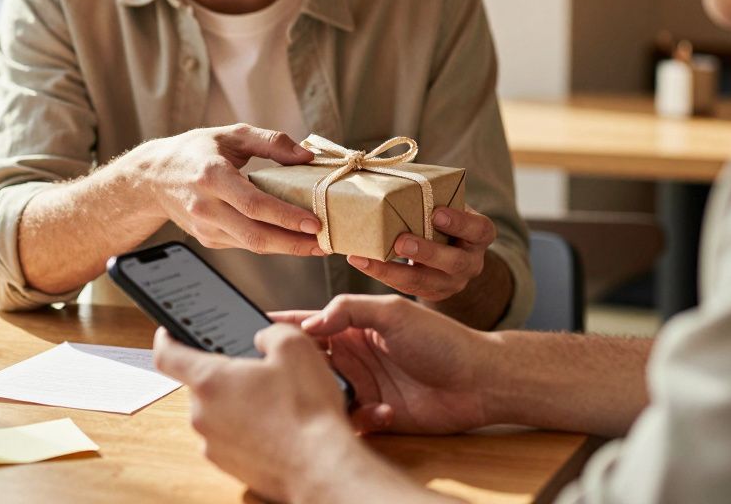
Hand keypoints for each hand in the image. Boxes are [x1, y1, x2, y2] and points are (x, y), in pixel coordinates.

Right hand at [126, 124, 323, 256]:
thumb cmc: (195, 151)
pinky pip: (244, 244)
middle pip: (255, 234)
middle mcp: (206, 206)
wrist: (153, 177)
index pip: (254, 204)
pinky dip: (270, 244)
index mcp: (212, 176)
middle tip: (325, 244)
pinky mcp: (207, 239)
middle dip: (294, 243)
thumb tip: (307, 156)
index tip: (315, 222)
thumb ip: (271, 141)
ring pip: (252, 245)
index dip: (286, 217)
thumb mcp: (232, 135)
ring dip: (287, 248)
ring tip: (317, 244)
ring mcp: (205, 227)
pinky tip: (291, 240)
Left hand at [153, 324, 358, 502]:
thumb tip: (263, 339)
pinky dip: (249, 430)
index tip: (168, 332)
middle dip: (227, 375)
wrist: (321, 467)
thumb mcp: (295, 346)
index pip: (167, 355)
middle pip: (202, 385)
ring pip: (219, 412)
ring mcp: (214, 445)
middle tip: (261, 372)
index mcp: (210, 381)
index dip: (166, 338)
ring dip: (240, 404)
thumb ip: (270, 332)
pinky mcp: (230, 466)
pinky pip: (232, 438)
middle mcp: (203, 415)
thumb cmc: (306, 412)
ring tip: (278, 404)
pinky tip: (279, 428)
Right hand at [286, 294, 496, 433]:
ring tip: (337, 394)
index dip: (281, 325)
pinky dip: (361, 418)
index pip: (308, 323)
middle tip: (282, 372)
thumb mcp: (394, 312)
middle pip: (307, 361)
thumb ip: (349, 309)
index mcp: (354, 325)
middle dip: (293, 367)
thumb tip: (309, 324)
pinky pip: (350, 420)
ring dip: (325, 396)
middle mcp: (354, 356)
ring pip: (323, 393)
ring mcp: (363, 386)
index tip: (252, 328)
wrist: (479, 381)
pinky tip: (385, 410)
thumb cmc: (442, 340)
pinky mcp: (375, 415)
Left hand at [345, 207, 495, 301]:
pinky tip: (362, 262)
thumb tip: (392, 175)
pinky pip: (407, 288)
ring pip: (426, 283)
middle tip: (401, 241)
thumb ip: (434, 197)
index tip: (436, 213)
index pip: (478, 229)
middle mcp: (471, 263)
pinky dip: (383, 275)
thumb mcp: (449, 207)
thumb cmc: (445, 221)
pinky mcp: (432, 294)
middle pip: (454, 261)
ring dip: (395, 271)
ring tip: (369, 259)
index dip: (459, 222)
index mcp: (480, 235)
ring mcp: (453, 283)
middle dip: (426, 252)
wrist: (454, 255)